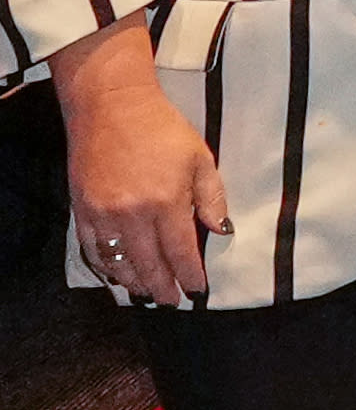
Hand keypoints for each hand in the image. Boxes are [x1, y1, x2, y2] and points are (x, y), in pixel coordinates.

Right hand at [57, 51, 225, 306]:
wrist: (112, 108)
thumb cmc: (163, 130)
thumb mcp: (200, 159)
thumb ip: (212, 198)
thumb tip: (221, 231)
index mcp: (167, 202)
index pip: (181, 252)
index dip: (190, 276)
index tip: (198, 290)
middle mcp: (133, 215)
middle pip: (149, 265)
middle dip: (163, 287)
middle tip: (172, 301)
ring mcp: (103, 215)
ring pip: (119, 263)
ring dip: (134, 283)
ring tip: (148, 293)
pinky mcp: (81, 211)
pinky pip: (92, 250)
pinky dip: (105, 268)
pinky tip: (117, 275)